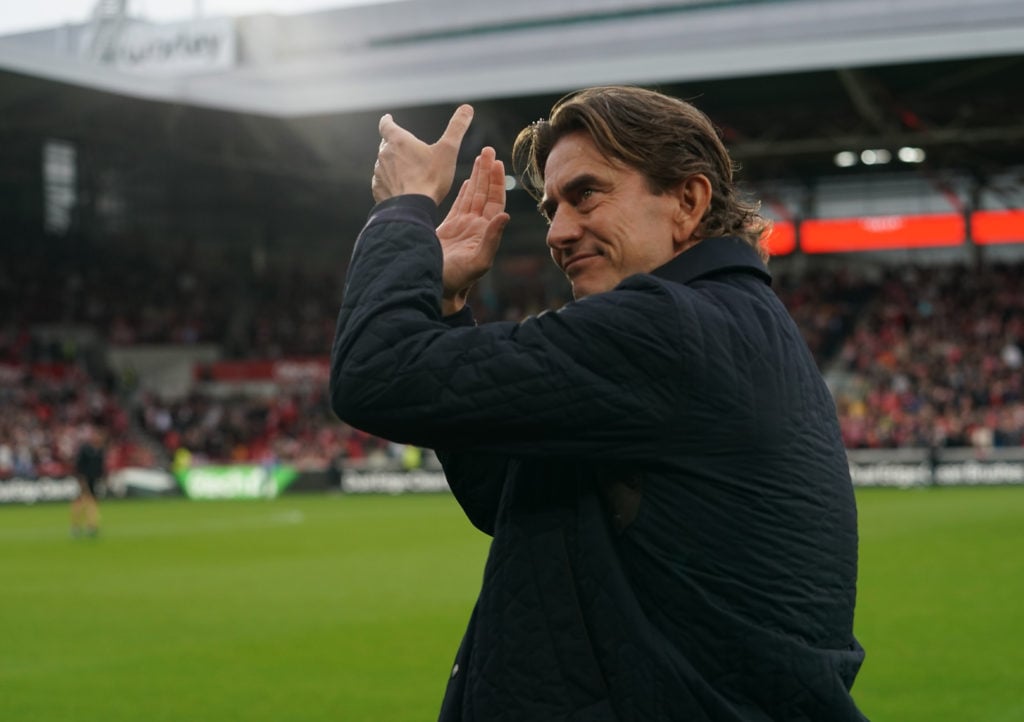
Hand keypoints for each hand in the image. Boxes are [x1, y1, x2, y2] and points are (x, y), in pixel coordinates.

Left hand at [372, 104, 473, 204]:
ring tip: (405, 172)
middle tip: (403, 148)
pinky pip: (382, 183)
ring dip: (392, 165)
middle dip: (393, 144)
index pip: (386, 125)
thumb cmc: (431, 179)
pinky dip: (389, 182)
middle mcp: (384, 155)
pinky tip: (399, 188)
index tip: (388, 119)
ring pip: (383, 164)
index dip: (387, 121)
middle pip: (385, 145)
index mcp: (399, 141)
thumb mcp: (448, 150)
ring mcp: (379, 174)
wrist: (413, 208)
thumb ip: (457, 127)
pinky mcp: (378, 190)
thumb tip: (467, 108)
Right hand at [436, 147, 510, 313]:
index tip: (498, 162)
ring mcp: (463, 227)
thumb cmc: (456, 280)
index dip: (497, 182)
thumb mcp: (478, 262)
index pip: (495, 201)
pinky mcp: (448, 229)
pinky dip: (464, 191)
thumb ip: (492, 238)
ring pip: (473, 196)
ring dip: (477, 177)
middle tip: (489, 150)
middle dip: (488, 172)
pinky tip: (469, 181)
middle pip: (485, 193)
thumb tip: (504, 215)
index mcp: (485, 232)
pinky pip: (459, 205)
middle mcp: (476, 227)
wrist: (436, 289)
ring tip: (481, 157)